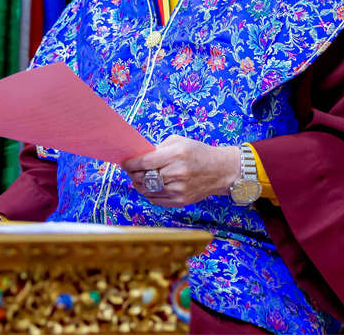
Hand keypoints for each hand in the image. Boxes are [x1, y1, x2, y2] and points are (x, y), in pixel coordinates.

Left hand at [121, 135, 239, 208]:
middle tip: (131, 170)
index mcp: (176, 154)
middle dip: (133, 173)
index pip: (144, 162)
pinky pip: (155, 200)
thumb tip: (138, 156)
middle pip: (143, 177)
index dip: (130, 164)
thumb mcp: (179, 142)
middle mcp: (176, 173)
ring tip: (140, 178)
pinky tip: (151, 186)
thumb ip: (158, 149)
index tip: (124, 163)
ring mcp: (178, 189)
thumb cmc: (198, 152)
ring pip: (147, 190)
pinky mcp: (180, 201)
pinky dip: (148, 193)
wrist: (220, 170)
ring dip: (139, 184)